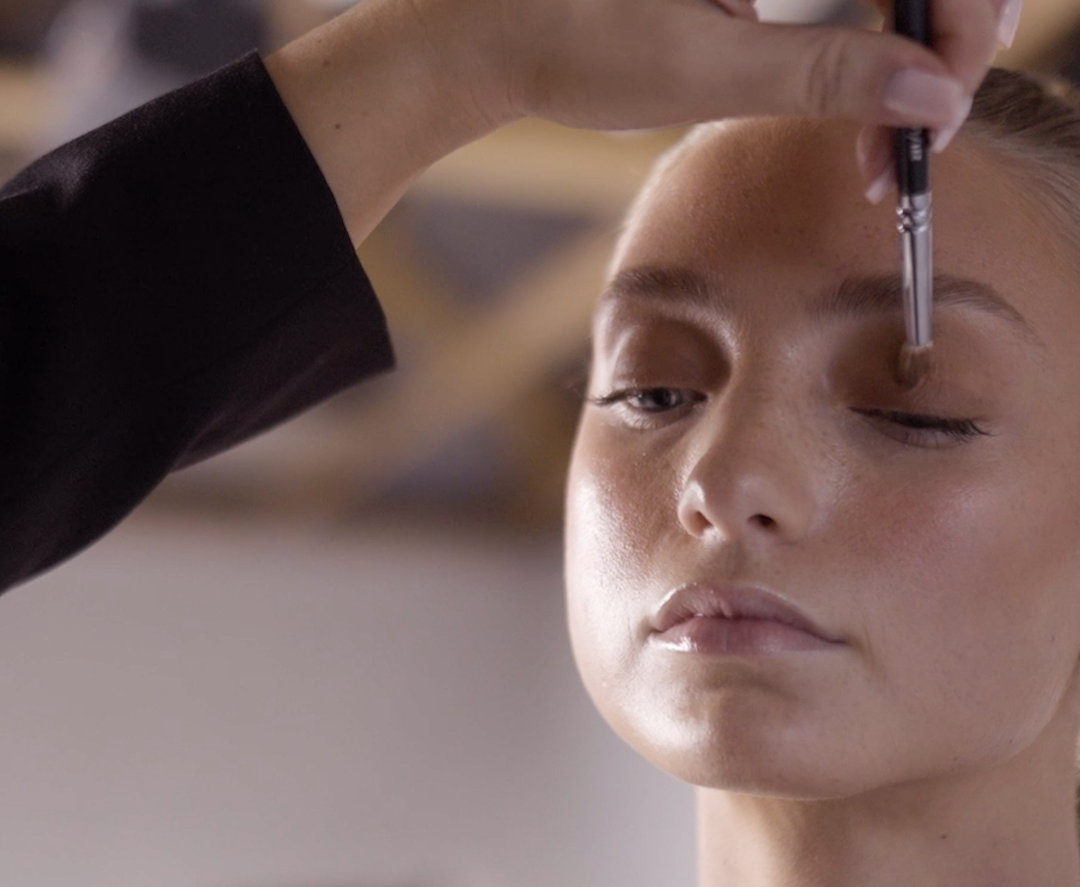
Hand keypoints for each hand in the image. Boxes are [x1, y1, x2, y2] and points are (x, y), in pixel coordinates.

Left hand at [268, 0, 1016, 245]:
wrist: (496, 32)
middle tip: (910, 147)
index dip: (958, 28)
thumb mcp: (707, 67)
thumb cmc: (577, 40)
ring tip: (878, 149)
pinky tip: (852, 111)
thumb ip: (825, 73)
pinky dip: (860, 54)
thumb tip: (930, 92)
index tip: (941, 111)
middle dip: (935, 53)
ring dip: (899, 64)